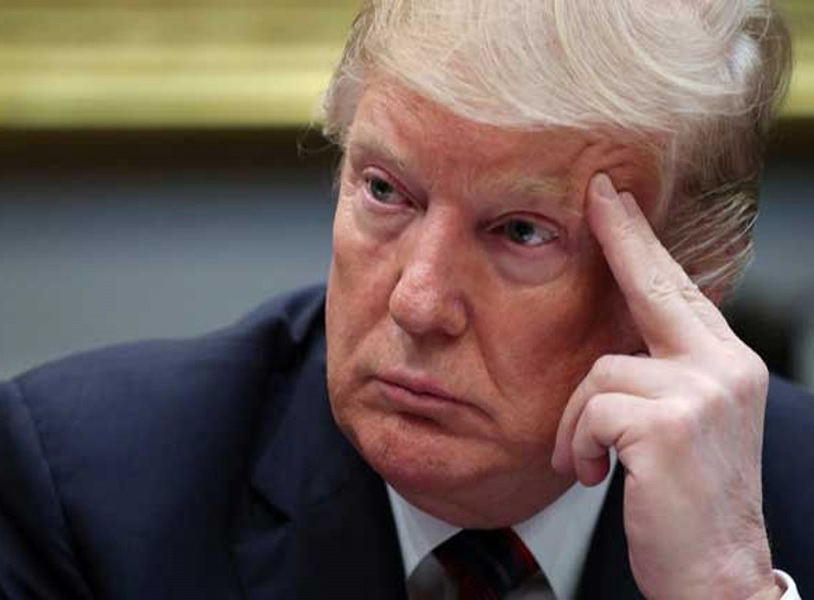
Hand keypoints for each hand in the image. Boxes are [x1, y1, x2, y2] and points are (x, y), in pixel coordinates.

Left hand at [551, 174, 781, 598]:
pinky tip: (597, 473)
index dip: (643, 241)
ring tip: (590, 460)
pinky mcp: (669, 424)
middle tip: (598, 195)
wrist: (716, 574)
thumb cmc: (688, 501)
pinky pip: (591, 410)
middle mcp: (724, 367)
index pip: (678, 289)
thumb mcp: (682, 425)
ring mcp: (702, 392)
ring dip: (577, 422)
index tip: (615, 199)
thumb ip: (660, 374)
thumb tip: (617, 337)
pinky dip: (579, 444)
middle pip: (656, 287)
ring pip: (599, 371)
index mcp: (726, 364)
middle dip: (622, 238)